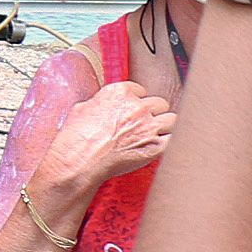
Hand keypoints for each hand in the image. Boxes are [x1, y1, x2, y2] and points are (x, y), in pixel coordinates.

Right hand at [40, 80, 173, 191]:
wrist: (79, 161)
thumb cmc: (76, 138)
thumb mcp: (81, 109)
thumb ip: (100, 102)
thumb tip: (102, 105)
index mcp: (120, 93)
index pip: (141, 90)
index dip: (137, 101)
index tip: (133, 110)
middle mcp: (138, 106)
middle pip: (159, 103)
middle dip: (153, 113)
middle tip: (144, 124)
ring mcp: (149, 126)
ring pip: (172, 120)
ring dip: (165, 127)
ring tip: (156, 135)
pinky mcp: (157, 146)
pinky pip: (175, 139)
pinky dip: (170, 142)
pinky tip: (162, 146)